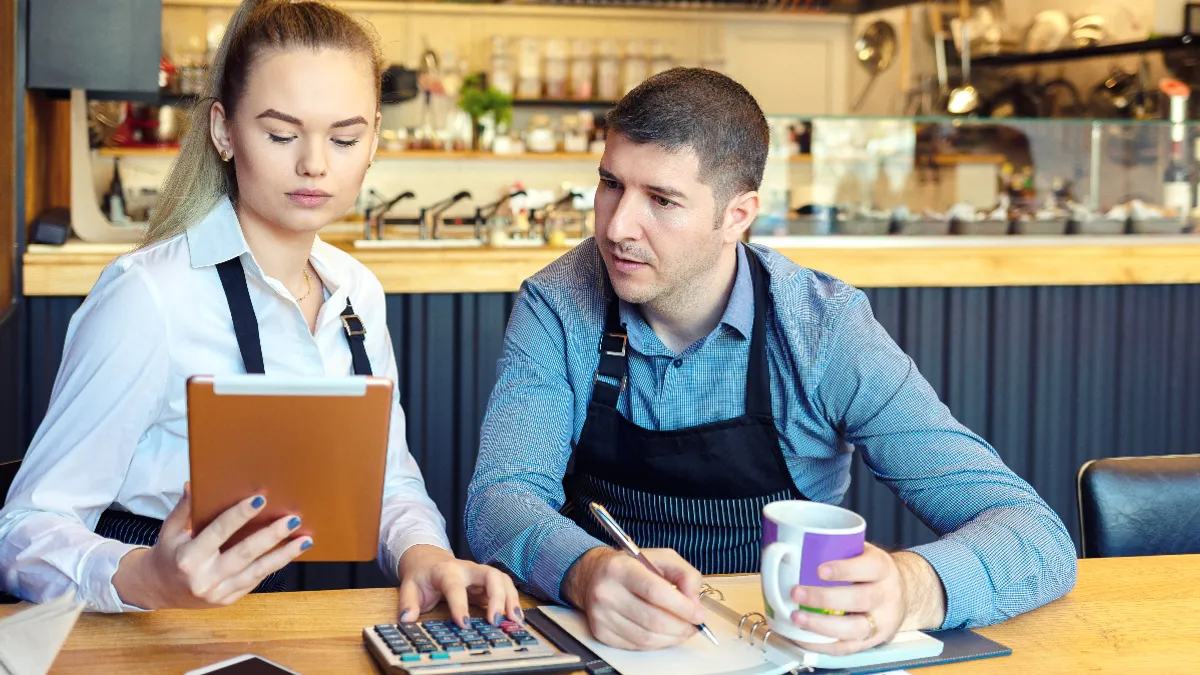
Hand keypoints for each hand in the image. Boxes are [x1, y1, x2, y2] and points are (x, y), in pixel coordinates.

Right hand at [113, 483, 309, 609]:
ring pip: (257, 571)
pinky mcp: (227, 600)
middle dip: (272, 535)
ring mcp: (217, 592)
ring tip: (305, 540)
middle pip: (245, 553)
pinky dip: (273, 566)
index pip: (219, 532)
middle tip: (293, 519)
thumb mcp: (169, 530)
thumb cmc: (168, 554)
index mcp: (188, 557)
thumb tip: (193, 484)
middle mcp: (204, 577)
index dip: (240, 515)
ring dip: (284, 555)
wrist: (157, 589)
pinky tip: (289, 552)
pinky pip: (254, 581)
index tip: (261, 499)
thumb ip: (184, 509)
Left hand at [396, 544, 520, 628]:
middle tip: (495, 621)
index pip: (455, 586)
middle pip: (490, 575)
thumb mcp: (409, 587)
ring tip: (514, 620)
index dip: (460, 605)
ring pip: (502, 579)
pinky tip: (515, 617)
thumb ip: (408, 603)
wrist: (429, 561)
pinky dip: (512, 601)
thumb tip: (407, 618)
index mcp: (446, 571)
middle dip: (496, 597)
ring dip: (510, 599)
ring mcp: (480, 574)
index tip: (464, 624)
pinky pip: (505, 588)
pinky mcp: (487, 583)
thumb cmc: (422, 576)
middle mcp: (468, 569)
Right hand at [563, 547, 705, 650]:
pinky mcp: (601, 633)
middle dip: (681, 627)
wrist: (593, 576)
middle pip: (653, 619)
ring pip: (647, 638)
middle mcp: (606, 592)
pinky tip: (664, 633)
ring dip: (672, 638)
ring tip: (683, 630)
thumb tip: (694, 601)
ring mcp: (601, 616)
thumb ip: (684, 574)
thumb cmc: (631, 567)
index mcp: (621, 568)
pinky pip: (637, 645)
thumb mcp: (660, 558)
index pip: (655, 592)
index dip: (682, 607)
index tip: (698, 614)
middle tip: (694, 625)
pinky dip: (657, 643)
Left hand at [787, 544, 945, 655]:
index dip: (844, 570)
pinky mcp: (871, 641)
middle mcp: (885, 595)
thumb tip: (790, 546)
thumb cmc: (870, 571)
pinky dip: (822, 645)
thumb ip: (837, 549)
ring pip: (854, 628)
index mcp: (882, 568)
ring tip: (797, 617)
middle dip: (824, 598)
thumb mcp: (861, 552)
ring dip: (821, 625)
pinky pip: (847, 647)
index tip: (819, 569)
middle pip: (860, 599)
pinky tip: (803, 637)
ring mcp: (881, 621)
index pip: (868, 568)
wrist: (900, 594)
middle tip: (797, 593)